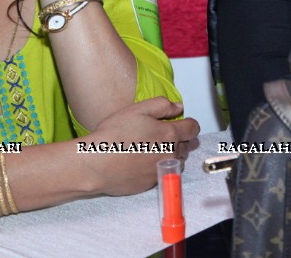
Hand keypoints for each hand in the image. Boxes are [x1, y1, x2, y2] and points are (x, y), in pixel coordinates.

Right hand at [75, 98, 200, 194]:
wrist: (96, 164)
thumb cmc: (114, 135)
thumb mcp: (138, 109)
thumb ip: (162, 105)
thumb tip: (179, 107)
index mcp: (169, 134)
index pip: (193, 128)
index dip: (188, 123)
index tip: (180, 122)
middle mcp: (170, 154)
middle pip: (186, 146)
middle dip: (178, 139)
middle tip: (159, 134)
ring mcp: (162, 170)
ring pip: (177, 161)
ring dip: (170, 154)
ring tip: (150, 149)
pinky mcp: (152, 183)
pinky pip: (162, 173)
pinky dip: (157, 167)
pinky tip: (140, 162)